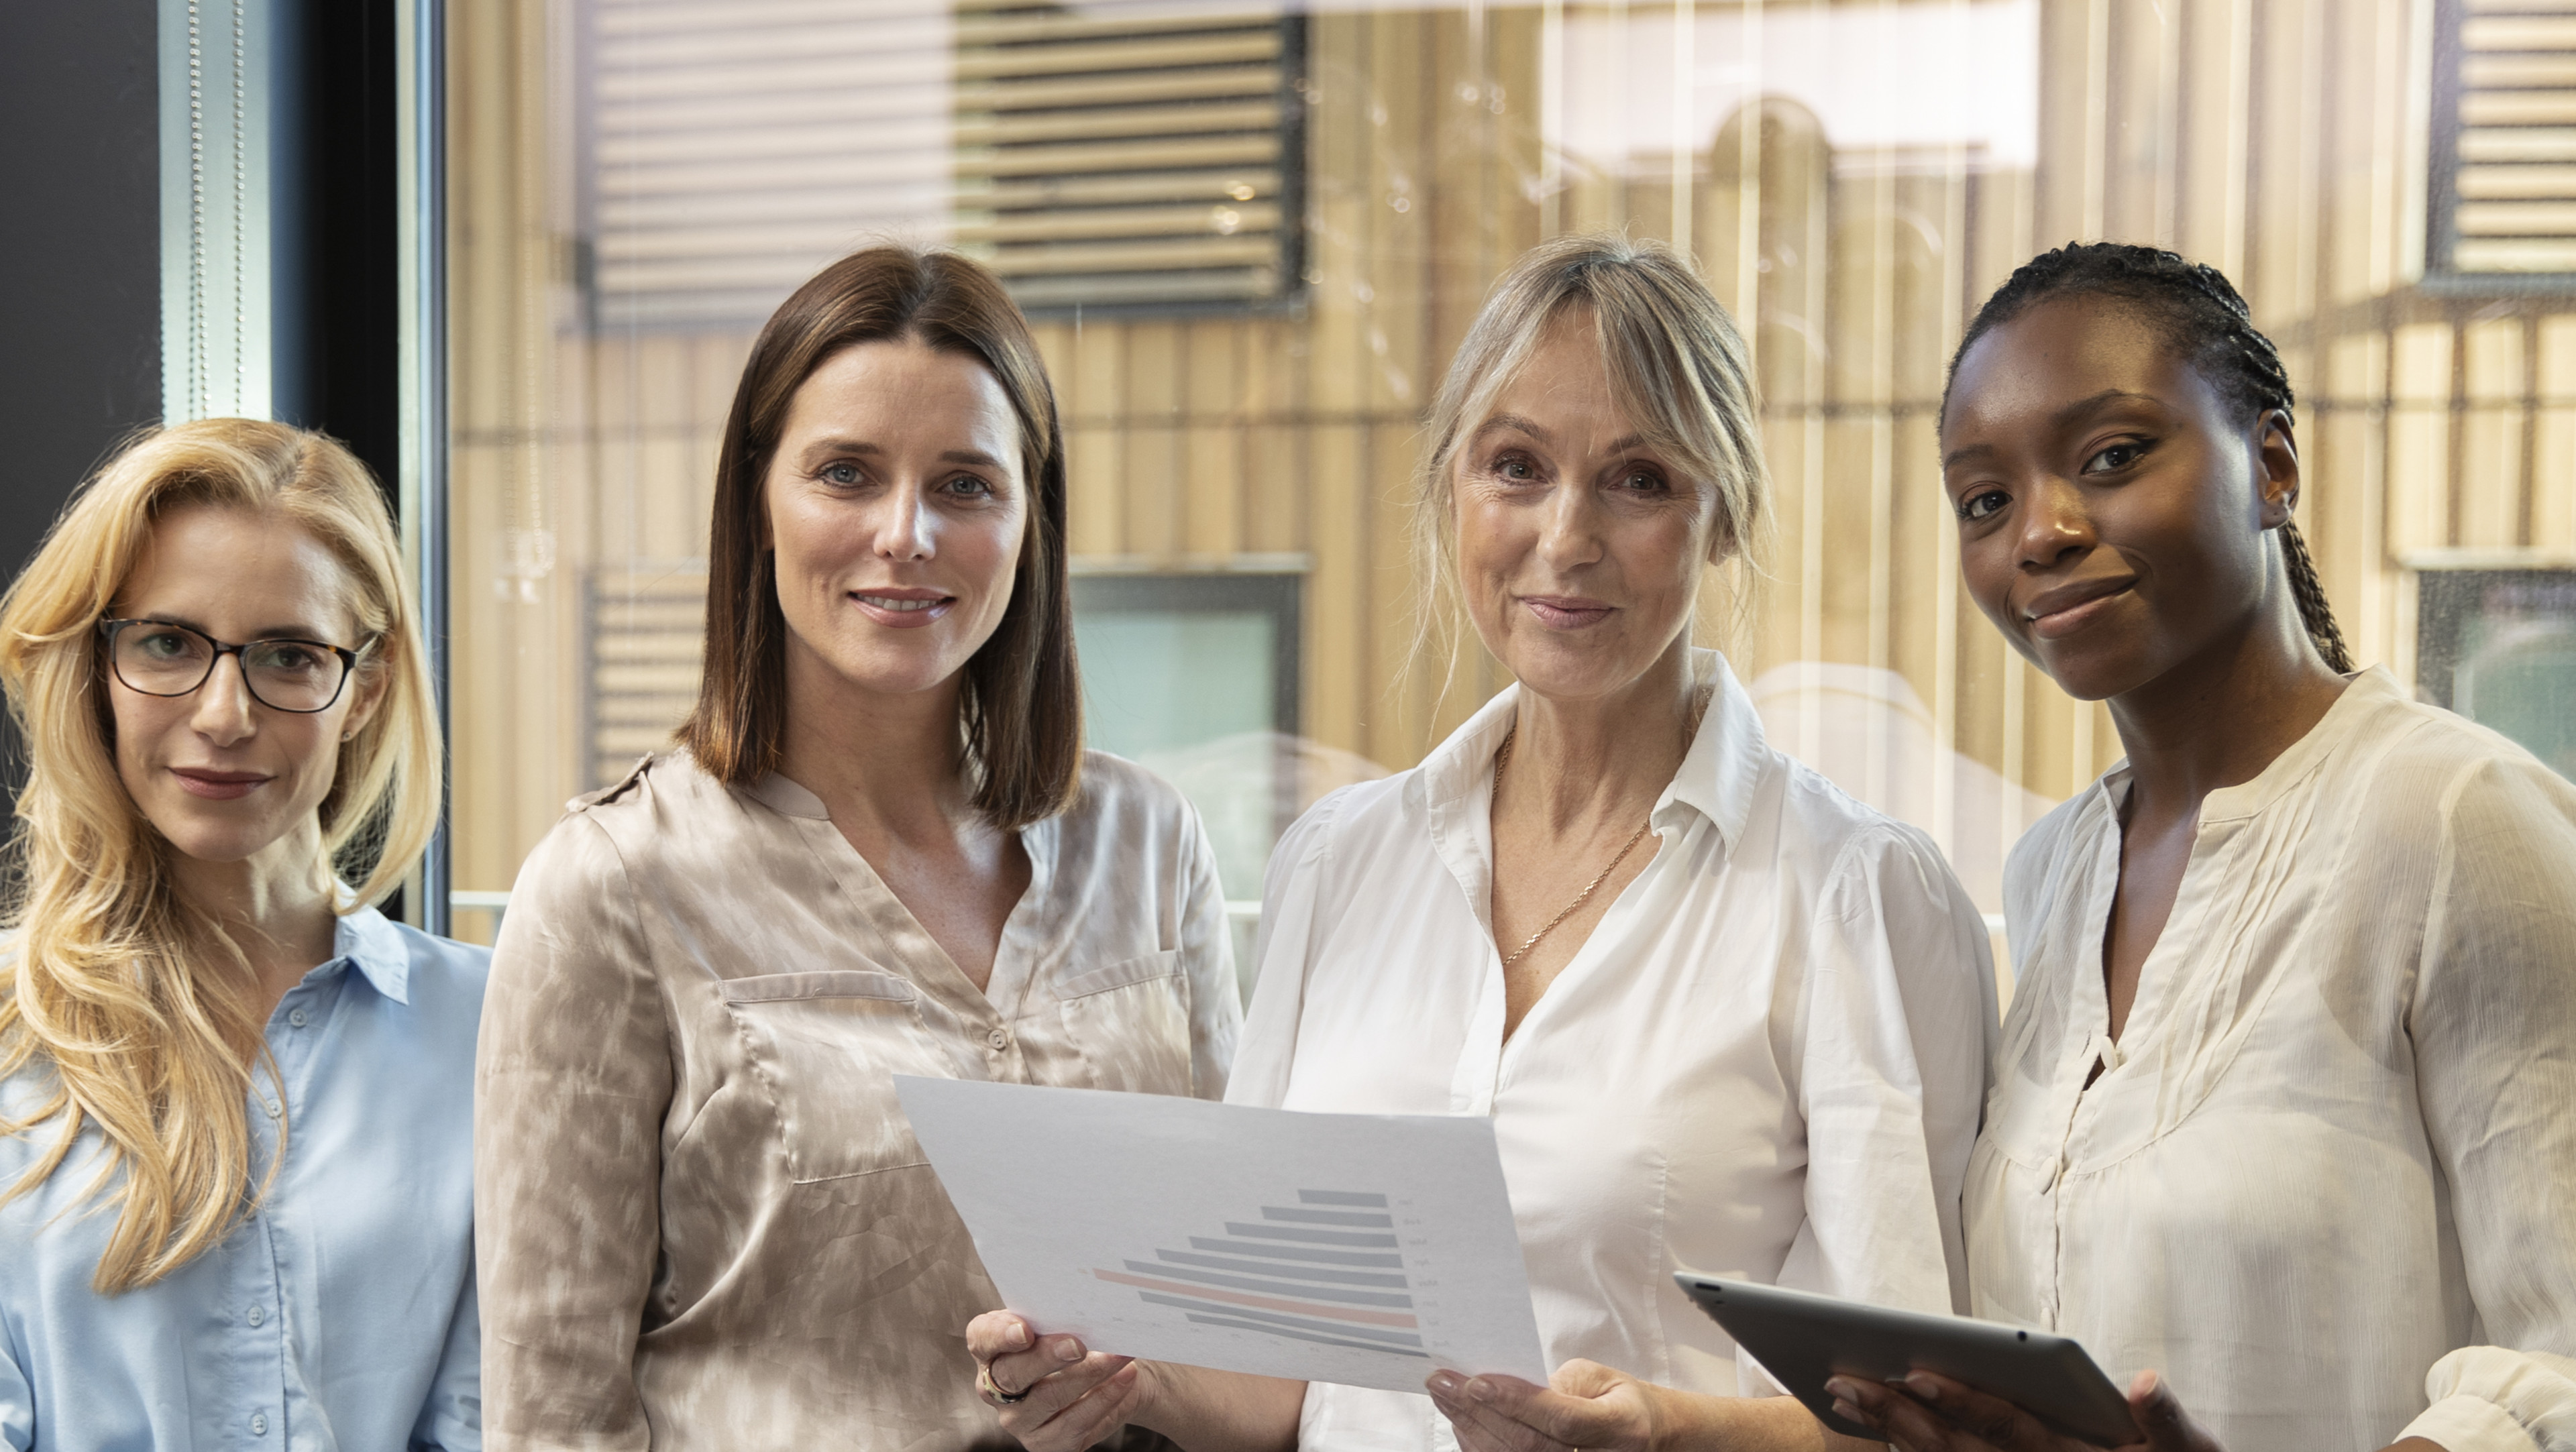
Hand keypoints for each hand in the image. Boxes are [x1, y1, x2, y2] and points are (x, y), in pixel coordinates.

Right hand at [965, 1310, 1146, 1451]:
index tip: (1025, 1331)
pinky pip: (1075, 1423)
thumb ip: (1052, 1315)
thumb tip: (1076, 1306)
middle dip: (1047, 1357)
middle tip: (1079, 1345)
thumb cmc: (1069, 1340)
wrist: (1101, 1378)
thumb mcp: (1054, 1322)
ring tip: (1119, 1356)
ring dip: (1090, 1375)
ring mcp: (1019, 1420)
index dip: (1000, 1335)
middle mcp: (995, 1389)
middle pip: (1012, 1374)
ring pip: (1049, 1399)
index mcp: (991, 1350)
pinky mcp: (1046, 1443)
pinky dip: (1105, 1397)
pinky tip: (1124, 1379)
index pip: (982, 1338)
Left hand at [1426, 1360, 1673, 1451]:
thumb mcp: (1601, 1377)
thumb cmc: (1616, 1402)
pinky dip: (1476, 1444)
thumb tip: (1508, 1384)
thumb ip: (1560, 1383)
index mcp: (1619, 1427)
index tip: (1476, 1381)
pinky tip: (1459, 1419)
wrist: (1639, 1436)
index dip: (1517, 1402)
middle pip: (1527, 1444)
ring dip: (1468, 1426)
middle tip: (1441, 1381)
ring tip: (1442, 1395)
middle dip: (1478, 1410)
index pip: (1561, 1419)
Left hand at [1827, 1368, 2223, 1451]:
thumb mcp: (2188, 1451)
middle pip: (1956, 1449)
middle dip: (1899, 1414)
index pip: (2009, 1427)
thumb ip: (2166, 1421)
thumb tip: (2145, 1383)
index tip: (1916, 1374)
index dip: (1963, 1402)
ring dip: (1891, 1431)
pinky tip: (1873, 1424)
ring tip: (1841, 1393)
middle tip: (1844, 1380)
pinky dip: (1909, 1449)